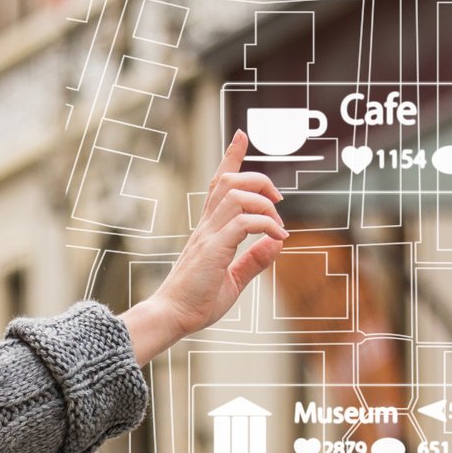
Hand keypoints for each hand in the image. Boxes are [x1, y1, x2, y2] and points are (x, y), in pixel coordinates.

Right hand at [120, 132, 285, 362]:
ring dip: (263, 202)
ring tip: (278, 224)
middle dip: (258, 179)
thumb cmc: (197, 303)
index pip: (218, 184)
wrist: (172, 317)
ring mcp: (207, 236)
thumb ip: (254, 261)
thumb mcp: (233, 280)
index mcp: (208, 231)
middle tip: (279, 201)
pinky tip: (277, 238)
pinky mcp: (213, 250)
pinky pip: (243, 223)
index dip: (231, 157)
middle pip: (229, 181)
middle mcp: (206, 227)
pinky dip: (265, 224)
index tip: (241, 135)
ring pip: (235, 195)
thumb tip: (276, 243)